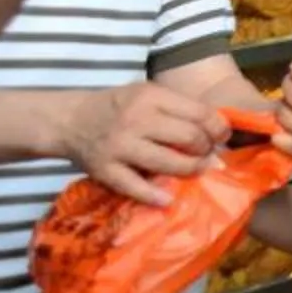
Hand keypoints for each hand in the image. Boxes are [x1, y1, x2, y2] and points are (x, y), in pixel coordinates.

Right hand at [55, 83, 227, 205]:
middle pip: (188, 138)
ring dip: (189, 170)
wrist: (70, 119)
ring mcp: (120, 146)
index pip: (199, 113)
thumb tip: (216, 130)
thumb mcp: (148, 94)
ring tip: (196, 171)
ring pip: (167, 163)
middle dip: (205, 150)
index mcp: (151, 96)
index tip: (221, 137)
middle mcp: (137, 120)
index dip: (218, 128)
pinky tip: (167, 198)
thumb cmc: (118, 106)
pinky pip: (134, 187)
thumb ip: (178, 108)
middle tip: (207, 155)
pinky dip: (154, 195)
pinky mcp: (105, 170)